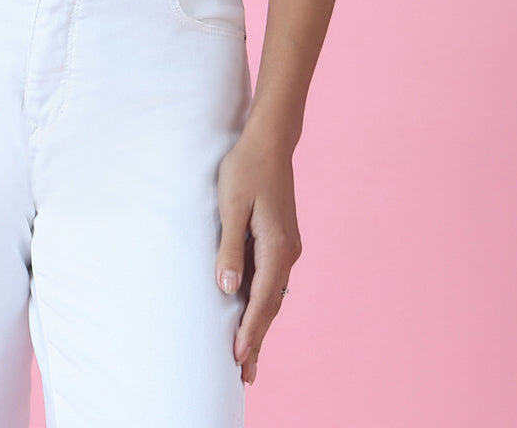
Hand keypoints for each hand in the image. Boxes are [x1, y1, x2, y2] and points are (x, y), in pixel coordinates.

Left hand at [214, 126, 302, 385]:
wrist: (270, 141)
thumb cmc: (246, 167)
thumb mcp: (231, 205)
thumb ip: (229, 248)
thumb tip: (227, 290)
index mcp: (277, 247)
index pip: (261, 300)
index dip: (250, 331)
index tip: (239, 359)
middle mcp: (288, 252)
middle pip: (271, 305)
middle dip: (257, 339)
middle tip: (246, 375)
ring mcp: (287, 246)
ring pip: (272, 294)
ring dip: (260, 323)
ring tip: (247, 354)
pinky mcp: (282, 239)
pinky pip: (272, 280)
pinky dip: (262, 302)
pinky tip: (252, 313)